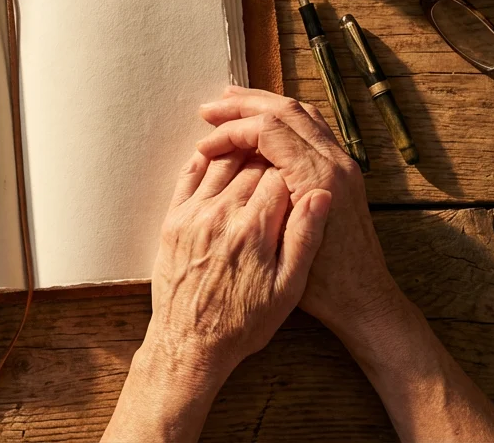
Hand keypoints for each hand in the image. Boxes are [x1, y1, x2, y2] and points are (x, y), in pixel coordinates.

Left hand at [146, 151, 331, 383]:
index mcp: (255, 229)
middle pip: (249, 165)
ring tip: (251, 147)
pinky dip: (203, 160)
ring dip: (237, 152)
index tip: (297, 171)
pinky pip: (188, 176)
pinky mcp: (172, 221)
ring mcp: (193, 215)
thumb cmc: (243, 322)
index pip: (278, 176)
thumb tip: (321, 195)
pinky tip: (213, 153)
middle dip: (267, 158)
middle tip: (277, 156)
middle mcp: (222, 214)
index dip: (291, 171)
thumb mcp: (288, 289)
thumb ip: (304, 238)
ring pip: (220, 164)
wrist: (189, 344)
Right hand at [196, 86, 404, 338]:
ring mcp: (344, 163)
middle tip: (209, 110)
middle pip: (285, 110)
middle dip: (242, 106)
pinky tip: (260, 129)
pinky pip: (310, 127)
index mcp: (319, 177)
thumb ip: (264, 203)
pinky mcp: (344, 171)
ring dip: (262, 106)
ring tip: (230, 108)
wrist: (364, 299)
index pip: (268, 128)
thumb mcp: (284, 249)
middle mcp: (336, 162)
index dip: (231, 131)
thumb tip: (240, 163)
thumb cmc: (322, 285)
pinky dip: (280, 119)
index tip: (204, 145)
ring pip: (300, 113)